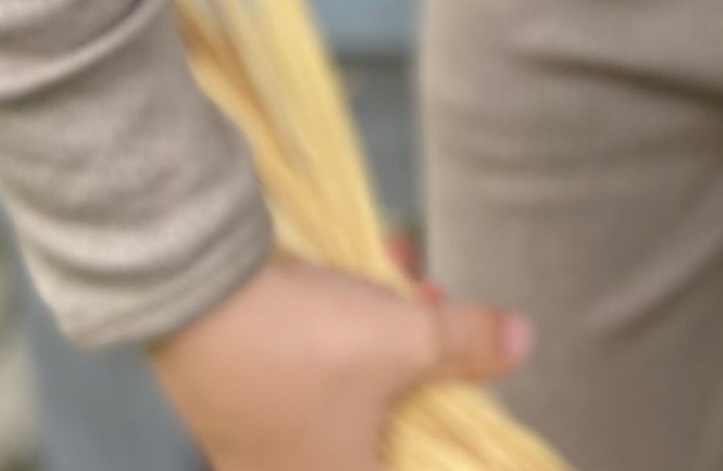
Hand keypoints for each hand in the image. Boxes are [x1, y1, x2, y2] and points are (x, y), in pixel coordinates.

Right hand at [147, 251, 535, 470]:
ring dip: (377, 335)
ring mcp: (253, 451)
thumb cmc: (310, 343)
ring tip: (397, 270)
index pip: (416, 463)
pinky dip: (336, 330)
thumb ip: (467, 344)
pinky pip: (305, 378)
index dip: (443, 429)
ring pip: (344, 394)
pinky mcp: (230, 408)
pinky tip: (357, 275)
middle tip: (432, 303)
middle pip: (382, 430)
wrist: (196, 298)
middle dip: (417, 363)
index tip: (459, 384)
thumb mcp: (407, 336)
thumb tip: (525, 340)